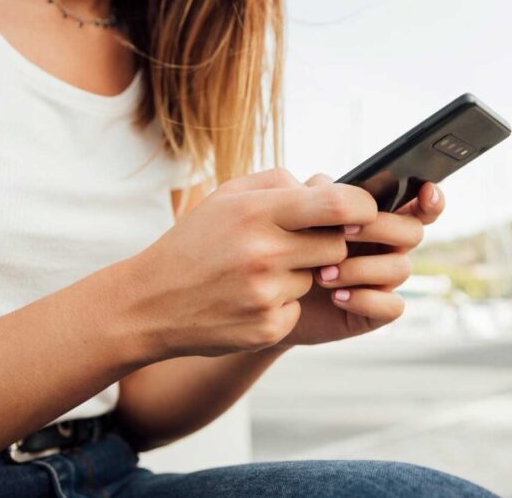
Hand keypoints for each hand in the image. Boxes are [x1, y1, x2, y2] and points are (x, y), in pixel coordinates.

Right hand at [124, 168, 376, 359]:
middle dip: (326, 243)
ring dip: (299, 275)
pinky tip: (249, 299)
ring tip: (256, 273)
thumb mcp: (227, 198)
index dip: (362, 207)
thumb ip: (279, 183)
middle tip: (297, 244)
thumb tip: (328, 186)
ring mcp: (266, 294)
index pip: (338, 205)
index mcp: (256, 212)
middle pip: (336, 245)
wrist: (148, 303)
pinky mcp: (267, 328)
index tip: (362, 212)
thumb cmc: (194, 242)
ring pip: (318, 278)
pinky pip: (298, 308)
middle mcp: (263, 253)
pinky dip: (282, 304)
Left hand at [277, 174, 445, 346]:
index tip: (425, 190)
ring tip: (322, 274)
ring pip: (400, 268)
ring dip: (361, 268)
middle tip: (342, 232)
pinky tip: (337, 297)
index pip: (416, 204)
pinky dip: (365, 300)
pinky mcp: (375, 312)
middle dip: (379, 229)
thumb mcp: (297, 215)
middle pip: (412, 231)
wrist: (267, 294)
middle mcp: (386, 247)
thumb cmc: (285, 248)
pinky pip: (392, 306)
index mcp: (375, 218)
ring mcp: (382, 280)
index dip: (429, 198)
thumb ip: (318, 195)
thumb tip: (333, 186)